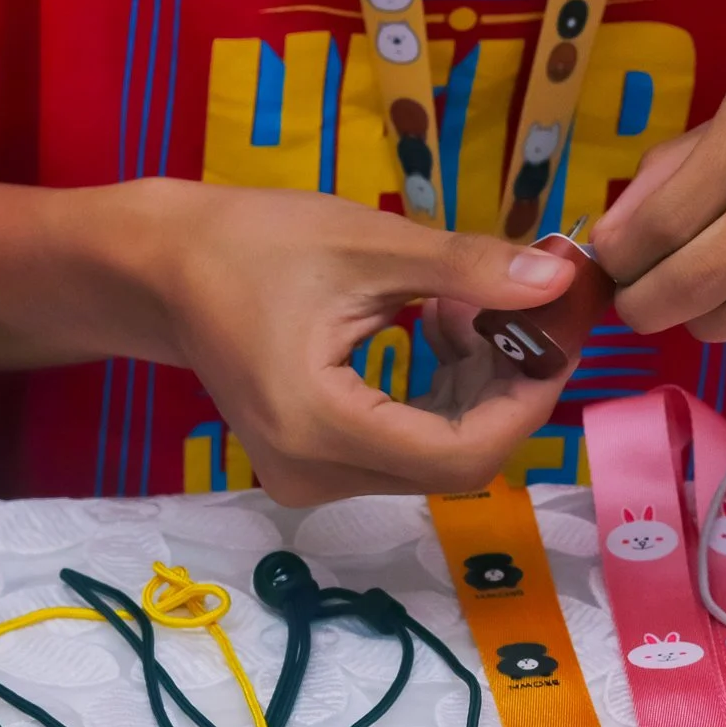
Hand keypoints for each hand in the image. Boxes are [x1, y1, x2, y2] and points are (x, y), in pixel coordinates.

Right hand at [142, 182, 578, 504]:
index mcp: (320, 426)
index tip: (559, 338)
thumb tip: (560, 281)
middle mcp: (314, 475)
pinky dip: (439, 397)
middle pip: (453, 461)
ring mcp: (310, 482)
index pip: (459, 453)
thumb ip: (469, 269)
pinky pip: (404, 451)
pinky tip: (437, 334)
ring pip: (434, 458)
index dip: (525, 403)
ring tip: (463, 308)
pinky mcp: (313, 470)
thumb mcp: (369, 244)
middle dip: (504, 390)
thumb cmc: (253, 244)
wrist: (165, 270)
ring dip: (473, 389)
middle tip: (524, 311)